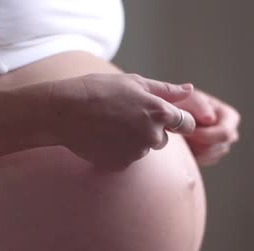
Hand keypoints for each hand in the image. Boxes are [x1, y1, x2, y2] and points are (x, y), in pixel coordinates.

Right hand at [46, 73, 196, 170]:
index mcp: (160, 112)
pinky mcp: (121, 164)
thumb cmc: (99, 90)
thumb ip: (166, 90)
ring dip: (134, 140)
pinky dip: (119, 151)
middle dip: (151, 130)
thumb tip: (189, 90)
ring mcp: (137, 152)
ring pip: (144, 148)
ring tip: (110, 125)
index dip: (178, 120)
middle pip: (163, 138)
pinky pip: (127, 158)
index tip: (166, 118)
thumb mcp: (134, 82)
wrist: (64, 112)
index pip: (187, 124)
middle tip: (125, 117)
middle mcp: (152, 135)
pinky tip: (103, 137)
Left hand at [175, 89, 240, 166]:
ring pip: (207, 156)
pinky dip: (189, 154)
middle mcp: (230, 134)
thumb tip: (210, 119)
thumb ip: (199, 105)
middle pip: (216, 148)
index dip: (204, 134)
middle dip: (196, 142)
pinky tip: (182, 143)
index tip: (185, 130)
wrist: (172, 114)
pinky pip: (200, 162)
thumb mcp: (189, 98)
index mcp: (230, 117)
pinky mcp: (209, 158)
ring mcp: (220, 148)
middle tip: (180, 133)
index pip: (224, 133)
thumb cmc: (183, 102)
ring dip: (191, 147)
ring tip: (181, 135)